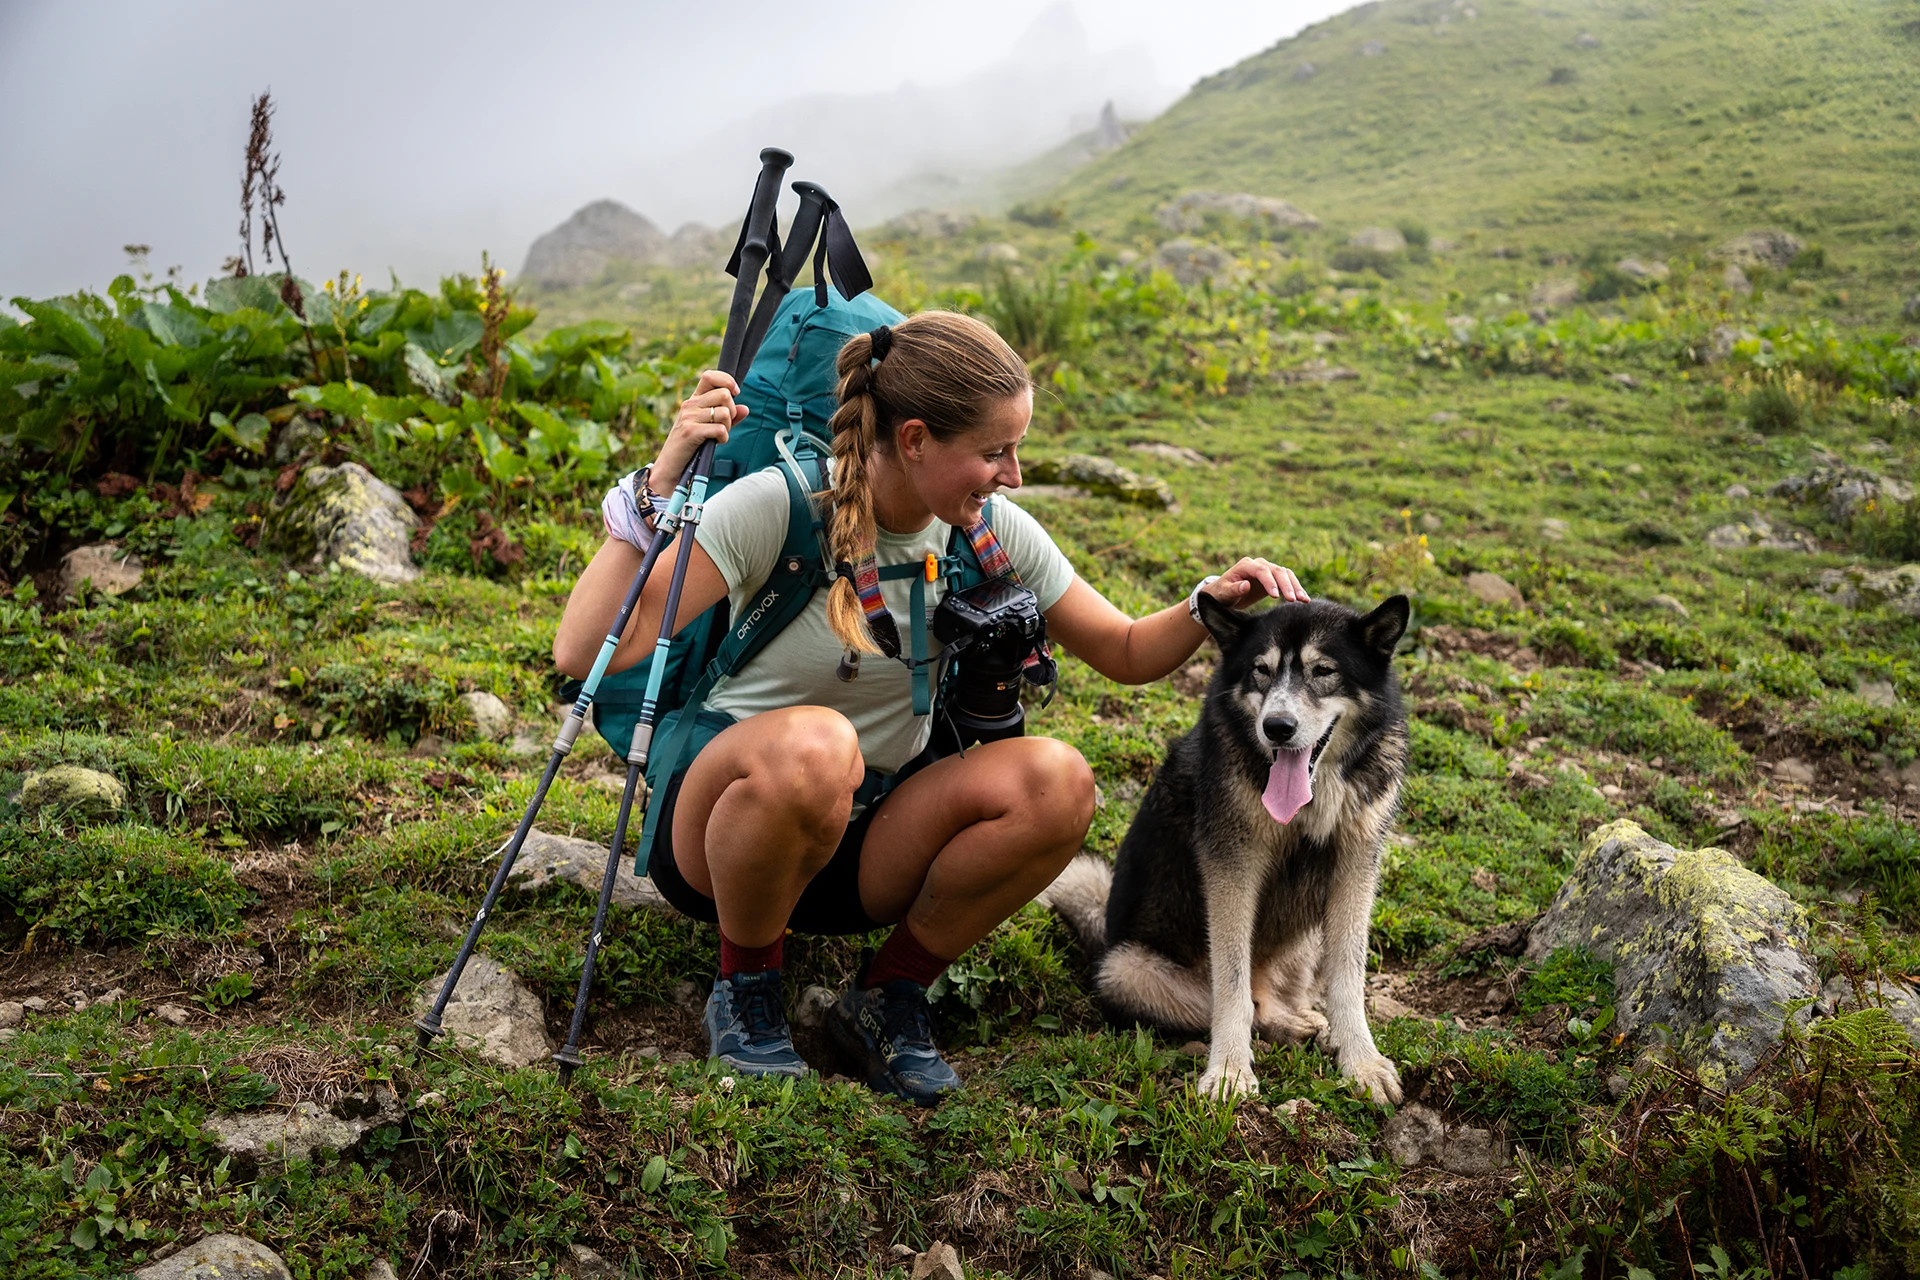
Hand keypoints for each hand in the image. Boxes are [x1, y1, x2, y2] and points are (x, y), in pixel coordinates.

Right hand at [650, 370, 747, 496]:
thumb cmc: (692, 447)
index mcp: (694, 400)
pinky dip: (724, 437)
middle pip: (724, 394)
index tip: (735, 393)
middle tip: (724, 425)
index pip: (710, 376)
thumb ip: (729, 418)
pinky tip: (716, 442)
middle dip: (732, 411)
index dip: (727, 380)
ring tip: (718, 435)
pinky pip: (720, 428)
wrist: (672, 466)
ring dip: (728, 426)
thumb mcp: (710, 428)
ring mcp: (689, 417)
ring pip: (724, 411)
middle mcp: (690, 404)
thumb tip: (746, 408)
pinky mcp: (690, 431)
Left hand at [1204, 557, 1308, 608]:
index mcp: (1246, 565)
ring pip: (1285, 574)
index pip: (1261, 571)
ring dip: (1295, 586)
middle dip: (1286, 585)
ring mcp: (1268, 570)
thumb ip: (1234, 589)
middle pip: (1277, 571)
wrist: (1224, 594)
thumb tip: (1246, 585)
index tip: (1275, 596)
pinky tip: (1304, 599)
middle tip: (1293, 599)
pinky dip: (1296, 589)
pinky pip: (1288, 581)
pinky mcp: (1274, 578)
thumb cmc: (1222, 593)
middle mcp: (1259, 564)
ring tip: (1303, 600)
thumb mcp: (1224, 593)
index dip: (1269, 582)